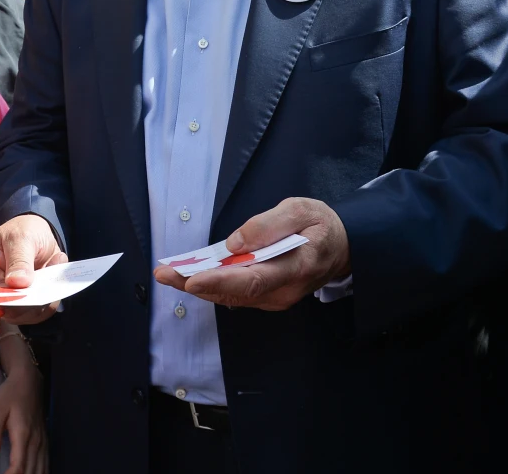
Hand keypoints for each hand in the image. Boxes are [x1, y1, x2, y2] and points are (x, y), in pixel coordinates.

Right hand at [0, 215, 67, 324]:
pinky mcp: (23, 307)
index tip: (13, 296)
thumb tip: (17, 283)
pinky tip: (53, 279)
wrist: (41, 237)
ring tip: (49, 275)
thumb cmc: (24, 231)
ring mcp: (5, 299)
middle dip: (19, 304)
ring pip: (17, 316)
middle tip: (38, 287)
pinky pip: (35, 315)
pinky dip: (48, 302)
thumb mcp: (22, 237)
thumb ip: (19, 259)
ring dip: (37, 304)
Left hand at [0, 362, 45, 473]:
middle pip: (31, 471)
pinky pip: (46, 463)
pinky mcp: (44, 440)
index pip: (19, 466)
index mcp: (22, 435)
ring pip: (41, 469)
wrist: (28, 380)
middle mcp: (36, 442)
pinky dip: (41, 472)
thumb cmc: (10, 394)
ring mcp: (42, 441)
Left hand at [153, 198, 351, 310]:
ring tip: (168, 274)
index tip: (193, 279)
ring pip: (232, 296)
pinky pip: (236, 293)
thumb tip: (235, 243)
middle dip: (196, 284)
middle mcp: (284, 290)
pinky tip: (190, 274)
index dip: (221, 281)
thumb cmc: (320, 225)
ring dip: (198, 286)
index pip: (255, 279)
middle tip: (164, 274)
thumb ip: (269, 225)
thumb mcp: (301, 210)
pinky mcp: (268, 297)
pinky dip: (211, 285)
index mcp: (297, 266)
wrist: (343, 247)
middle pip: (236, 292)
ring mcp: (276, 298)